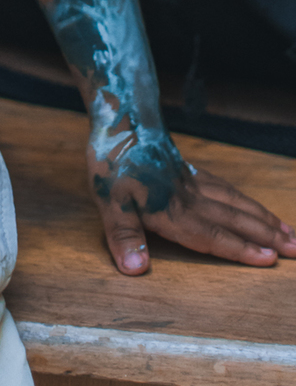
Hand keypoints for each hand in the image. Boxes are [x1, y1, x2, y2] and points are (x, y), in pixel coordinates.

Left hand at [88, 123, 295, 275]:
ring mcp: (192, 181)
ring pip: (236, 202)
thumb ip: (123, 235)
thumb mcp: (108, 200)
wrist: (121, 117)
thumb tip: (136, 269)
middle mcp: (190, 197)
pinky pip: (226, 187)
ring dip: (262, 218)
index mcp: (173, 210)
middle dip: (267, 236)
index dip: (241, 249)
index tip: (271, 259)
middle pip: (234, 219)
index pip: (213, 235)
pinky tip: (251, 205)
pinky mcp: (189, 169)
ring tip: (288, 231)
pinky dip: (244, 199)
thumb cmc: (112, 160)